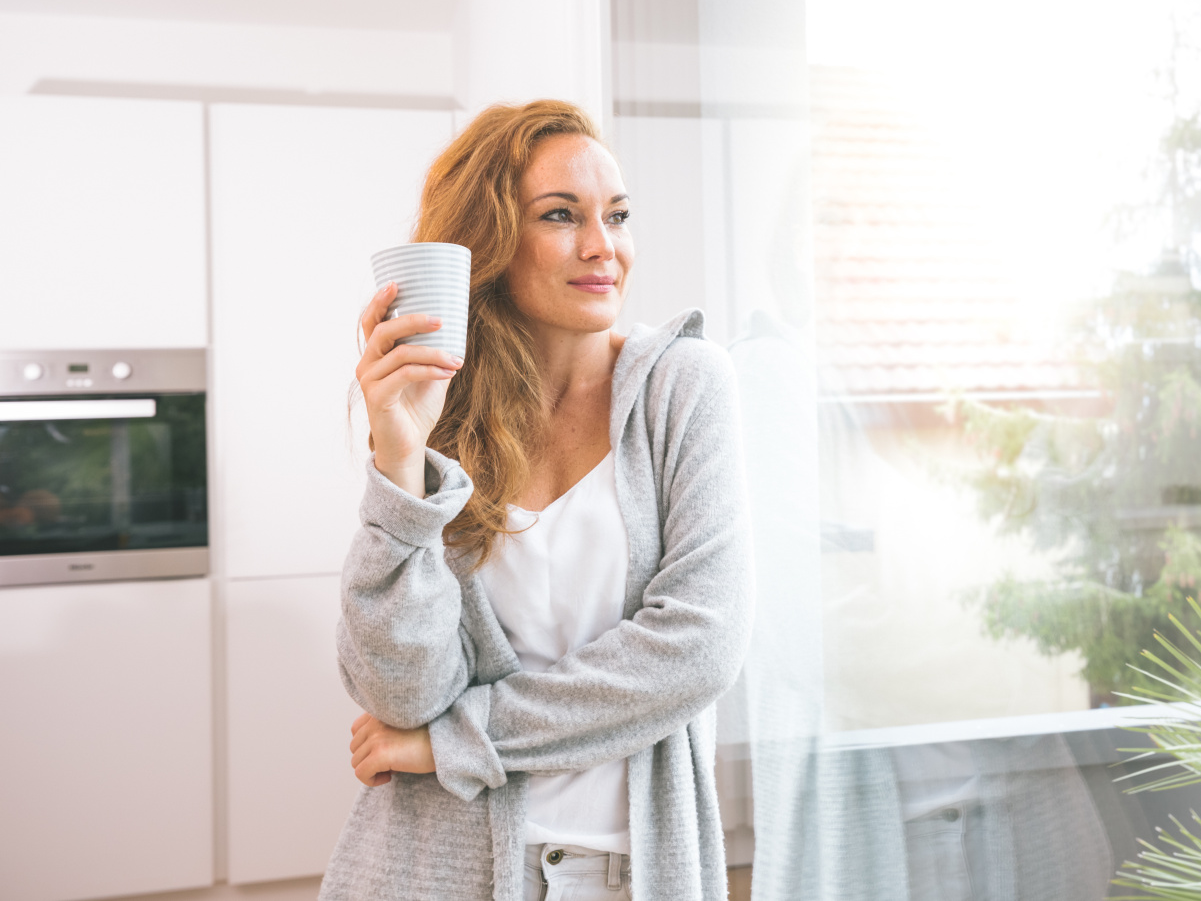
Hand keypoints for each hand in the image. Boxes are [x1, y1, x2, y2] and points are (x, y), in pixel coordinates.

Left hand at [349, 711, 435, 786]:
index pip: (357, 729)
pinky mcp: (381, 754)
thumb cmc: (434, 736)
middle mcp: (376, 721)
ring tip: (392, 770)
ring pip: (356, 762)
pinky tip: (390, 777)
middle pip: (355, 747)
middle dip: (369, 759)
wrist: (450, 741)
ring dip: (371, 770)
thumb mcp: (406, 724)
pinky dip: (371, 780)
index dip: (367, 745)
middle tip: (390, 764)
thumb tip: (372, 752)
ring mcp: (377, 737)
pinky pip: (361, 773)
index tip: (385, 752)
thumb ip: (387, 728)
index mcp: (382, 711)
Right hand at [356, 283, 463, 495]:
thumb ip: (437, 353)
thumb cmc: (417, 410)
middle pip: (384, 331)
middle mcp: (367, 364)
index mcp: (376, 356)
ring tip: (456, 359)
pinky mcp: (377, 397)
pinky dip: (430, 370)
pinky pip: (405, 374)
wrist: (410, 446)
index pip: (371, 322)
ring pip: (399, 353)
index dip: (379, 301)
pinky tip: (449, 372)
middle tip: (440, 320)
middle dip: (413, 321)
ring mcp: (369, 381)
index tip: (396, 284)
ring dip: (432, 352)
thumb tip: (458, 331)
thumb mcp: (431, 375)